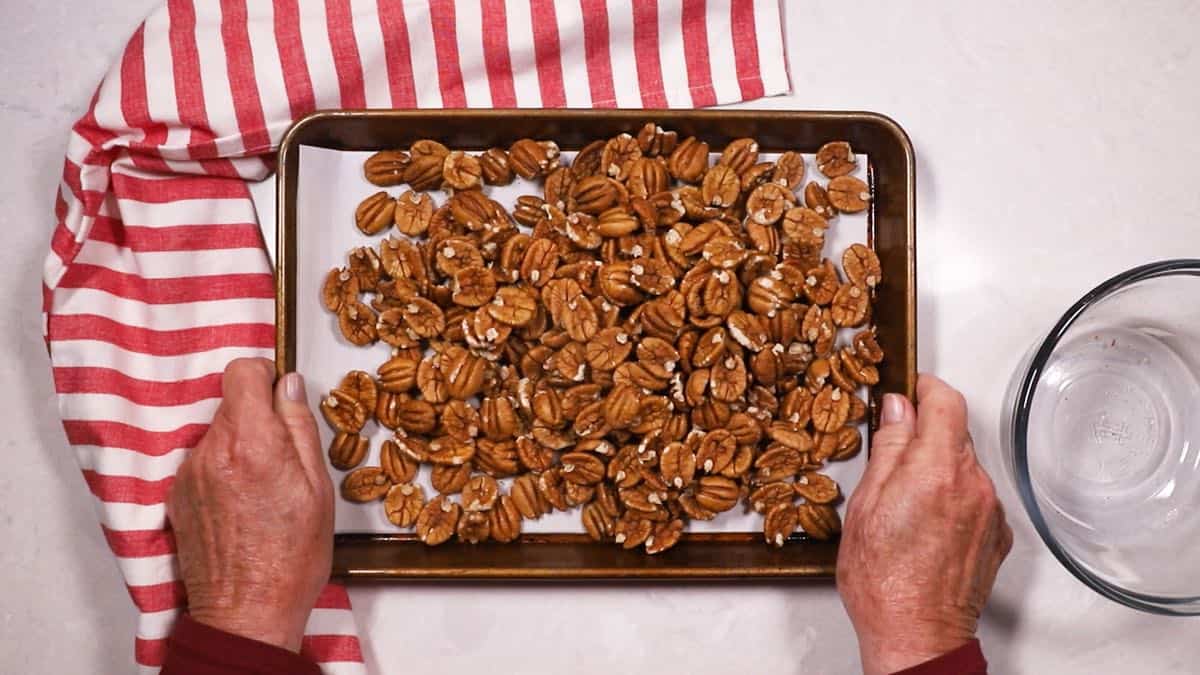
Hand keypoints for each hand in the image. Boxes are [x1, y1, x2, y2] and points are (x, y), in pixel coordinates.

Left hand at [167, 359, 332, 651]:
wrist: (248, 610)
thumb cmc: (291, 557)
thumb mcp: (318, 487)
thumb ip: (300, 428)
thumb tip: (290, 387)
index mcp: (253, 443)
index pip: (241, 372)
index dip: (263, 375)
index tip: (279, 395)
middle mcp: (213, 452)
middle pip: (230, 404)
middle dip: (258, 417)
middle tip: (283, 454)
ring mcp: (189, 473)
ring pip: (218, 434)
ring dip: (240, 446)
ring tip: (263, 487)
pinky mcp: (178, 495)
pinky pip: (204, 462)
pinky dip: (223, 471)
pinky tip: (242, 504)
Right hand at [837, 374, 1011, 674]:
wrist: (916, 633)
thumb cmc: (884, 582)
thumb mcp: (866, 504)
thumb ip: (888, 448)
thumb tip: (896, 411)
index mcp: (936, 470)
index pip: (945, 401)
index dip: (925, 388)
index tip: (910, 389)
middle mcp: (972, 485)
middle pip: (955, 433)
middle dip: (926, 434)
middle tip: (893, 452)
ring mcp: (990, 511)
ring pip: (965, 466)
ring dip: (939, 469)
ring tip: (905, 501)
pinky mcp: (997, 534)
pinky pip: (976, 497)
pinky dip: (953, 498)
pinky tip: (926, 524)